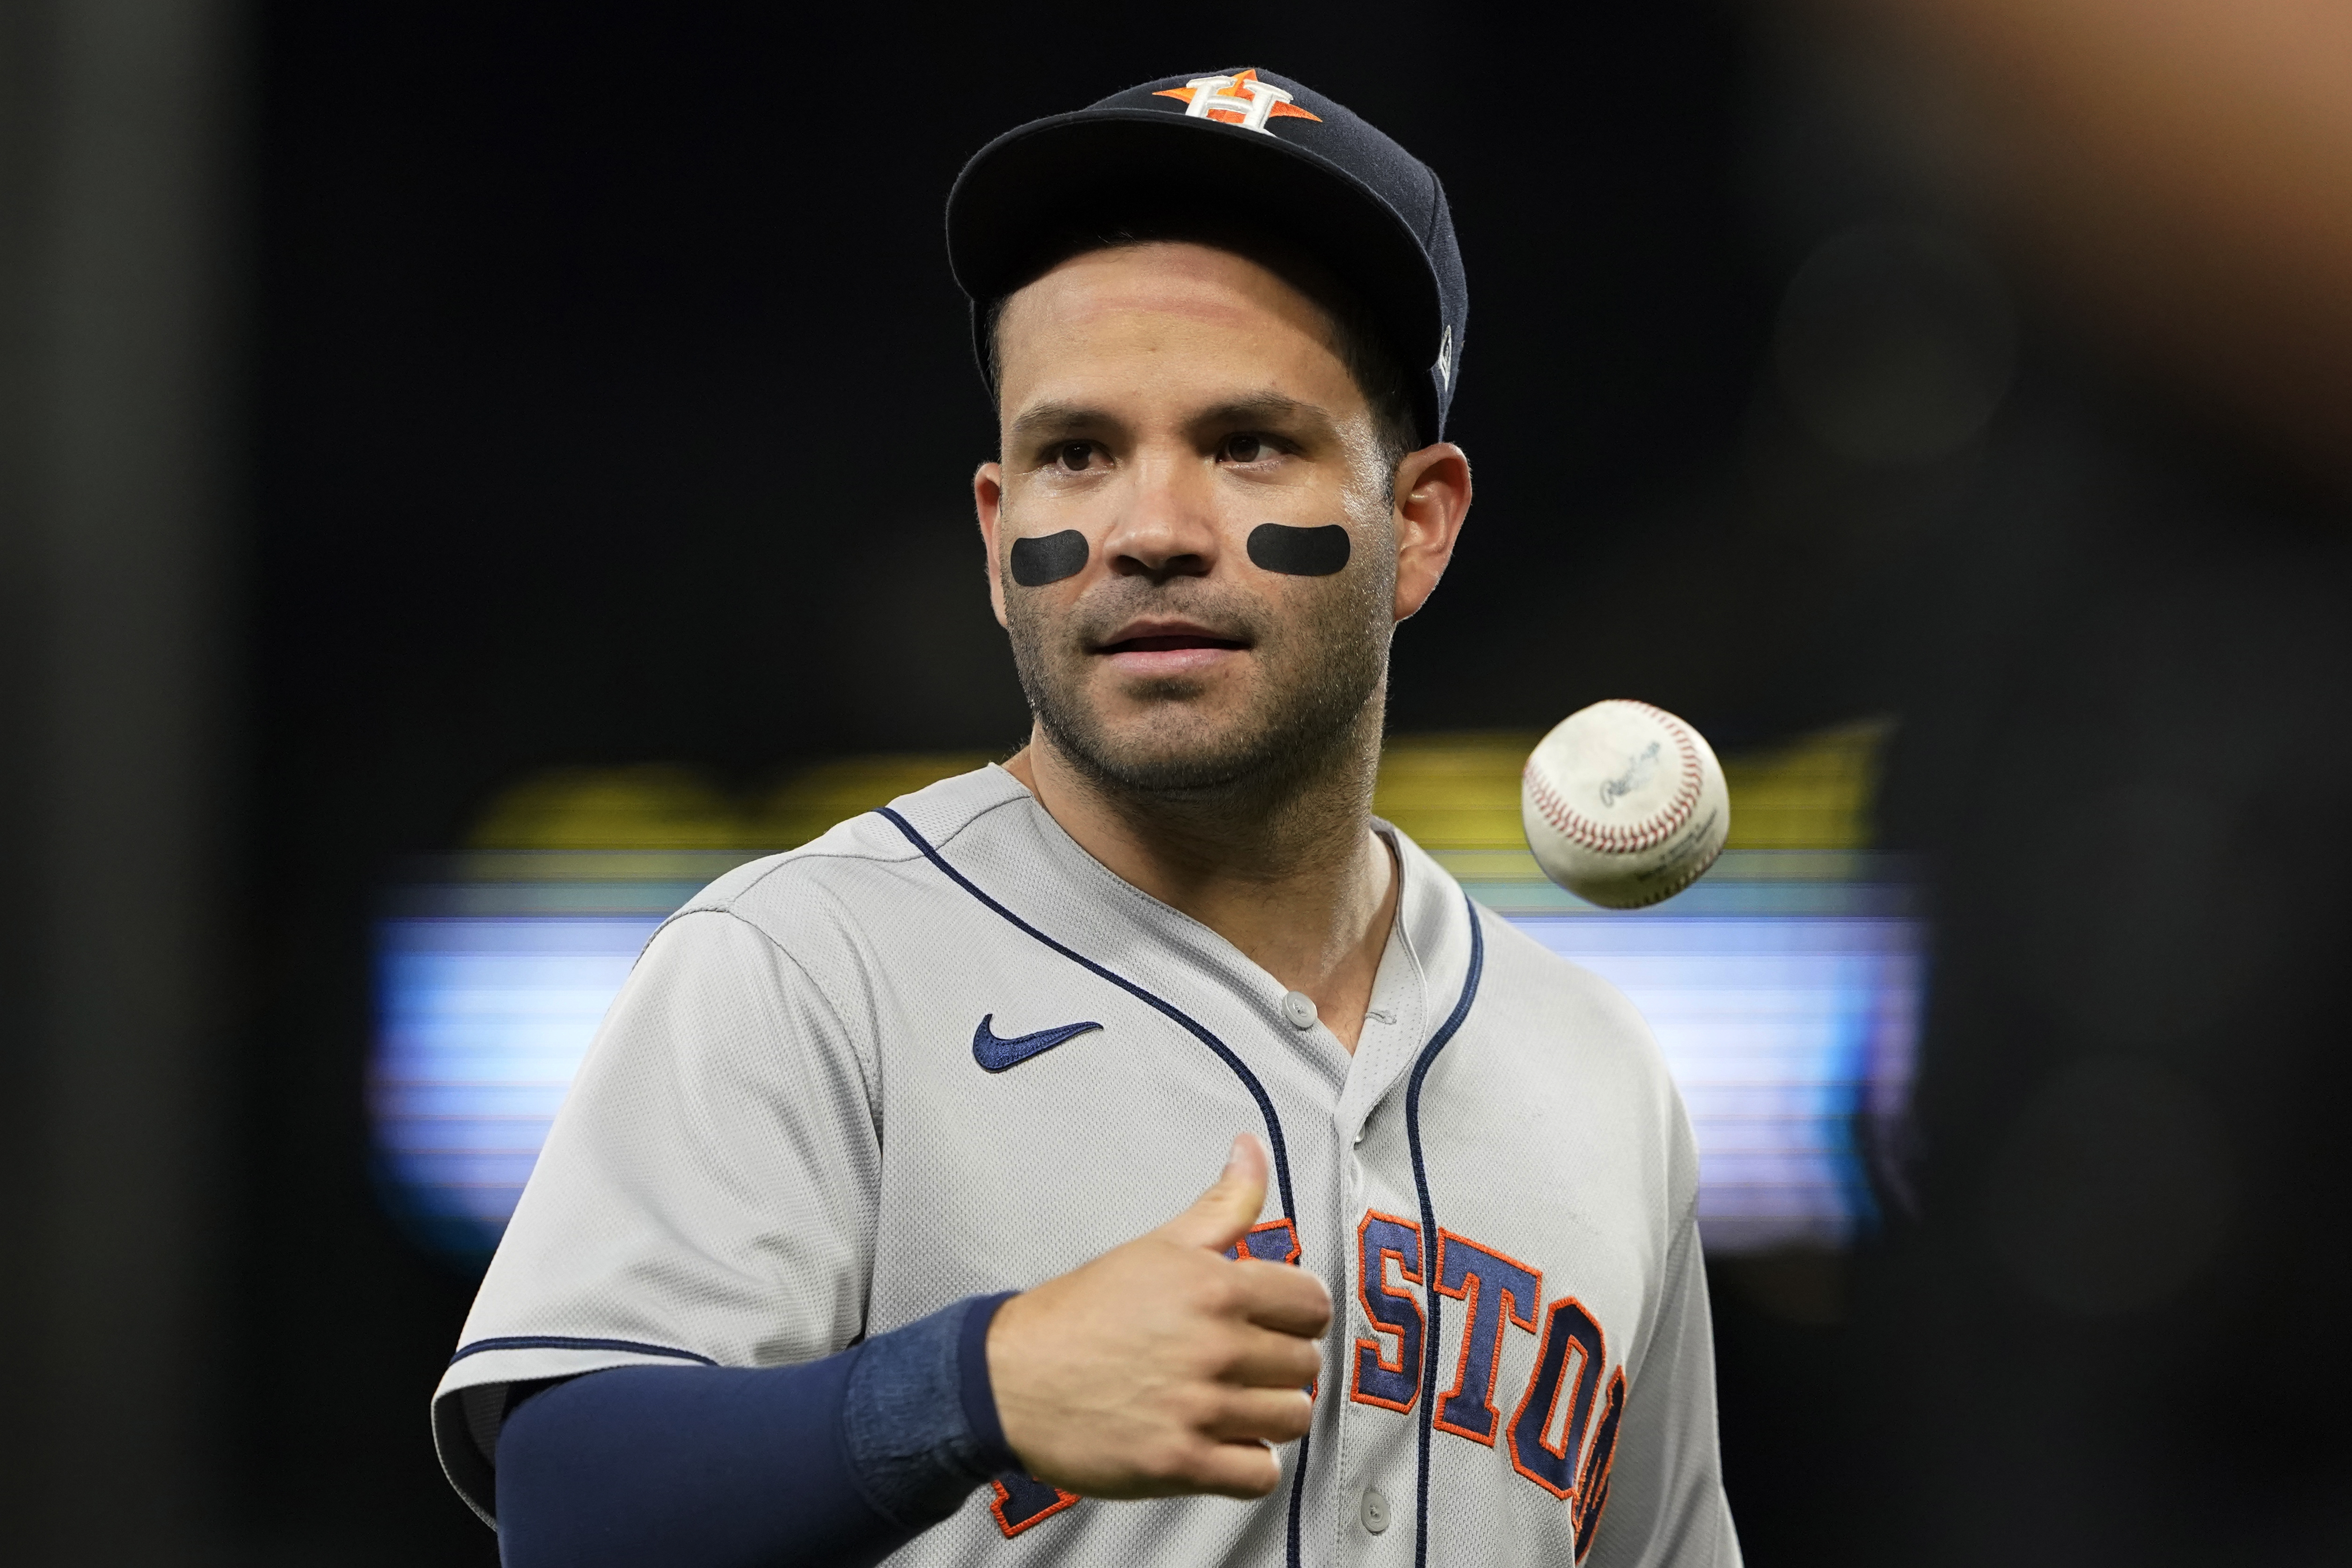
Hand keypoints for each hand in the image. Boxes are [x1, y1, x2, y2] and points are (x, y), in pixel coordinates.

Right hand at [984, 1134, 1331, 1499]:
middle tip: (1242, 1361)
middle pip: (1306, 1363)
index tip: (1272, 1319)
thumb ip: (1223, 1202)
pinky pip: (1261, 1474)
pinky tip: (1221, 1440)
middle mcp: (1215, 1348)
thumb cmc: (1082, 1312)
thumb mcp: (1157, 1245)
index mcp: (1217, 1287)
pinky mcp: (1182, 1463)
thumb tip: (1251, 1148)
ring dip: (1269, 1412)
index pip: (1314, 1303)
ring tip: (1234, 1401)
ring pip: (1293, 1418)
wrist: (1011, 1377)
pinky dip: (1248, 1462)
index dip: (1296, 1311)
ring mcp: (1200, 1409)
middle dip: (1279, 1362)